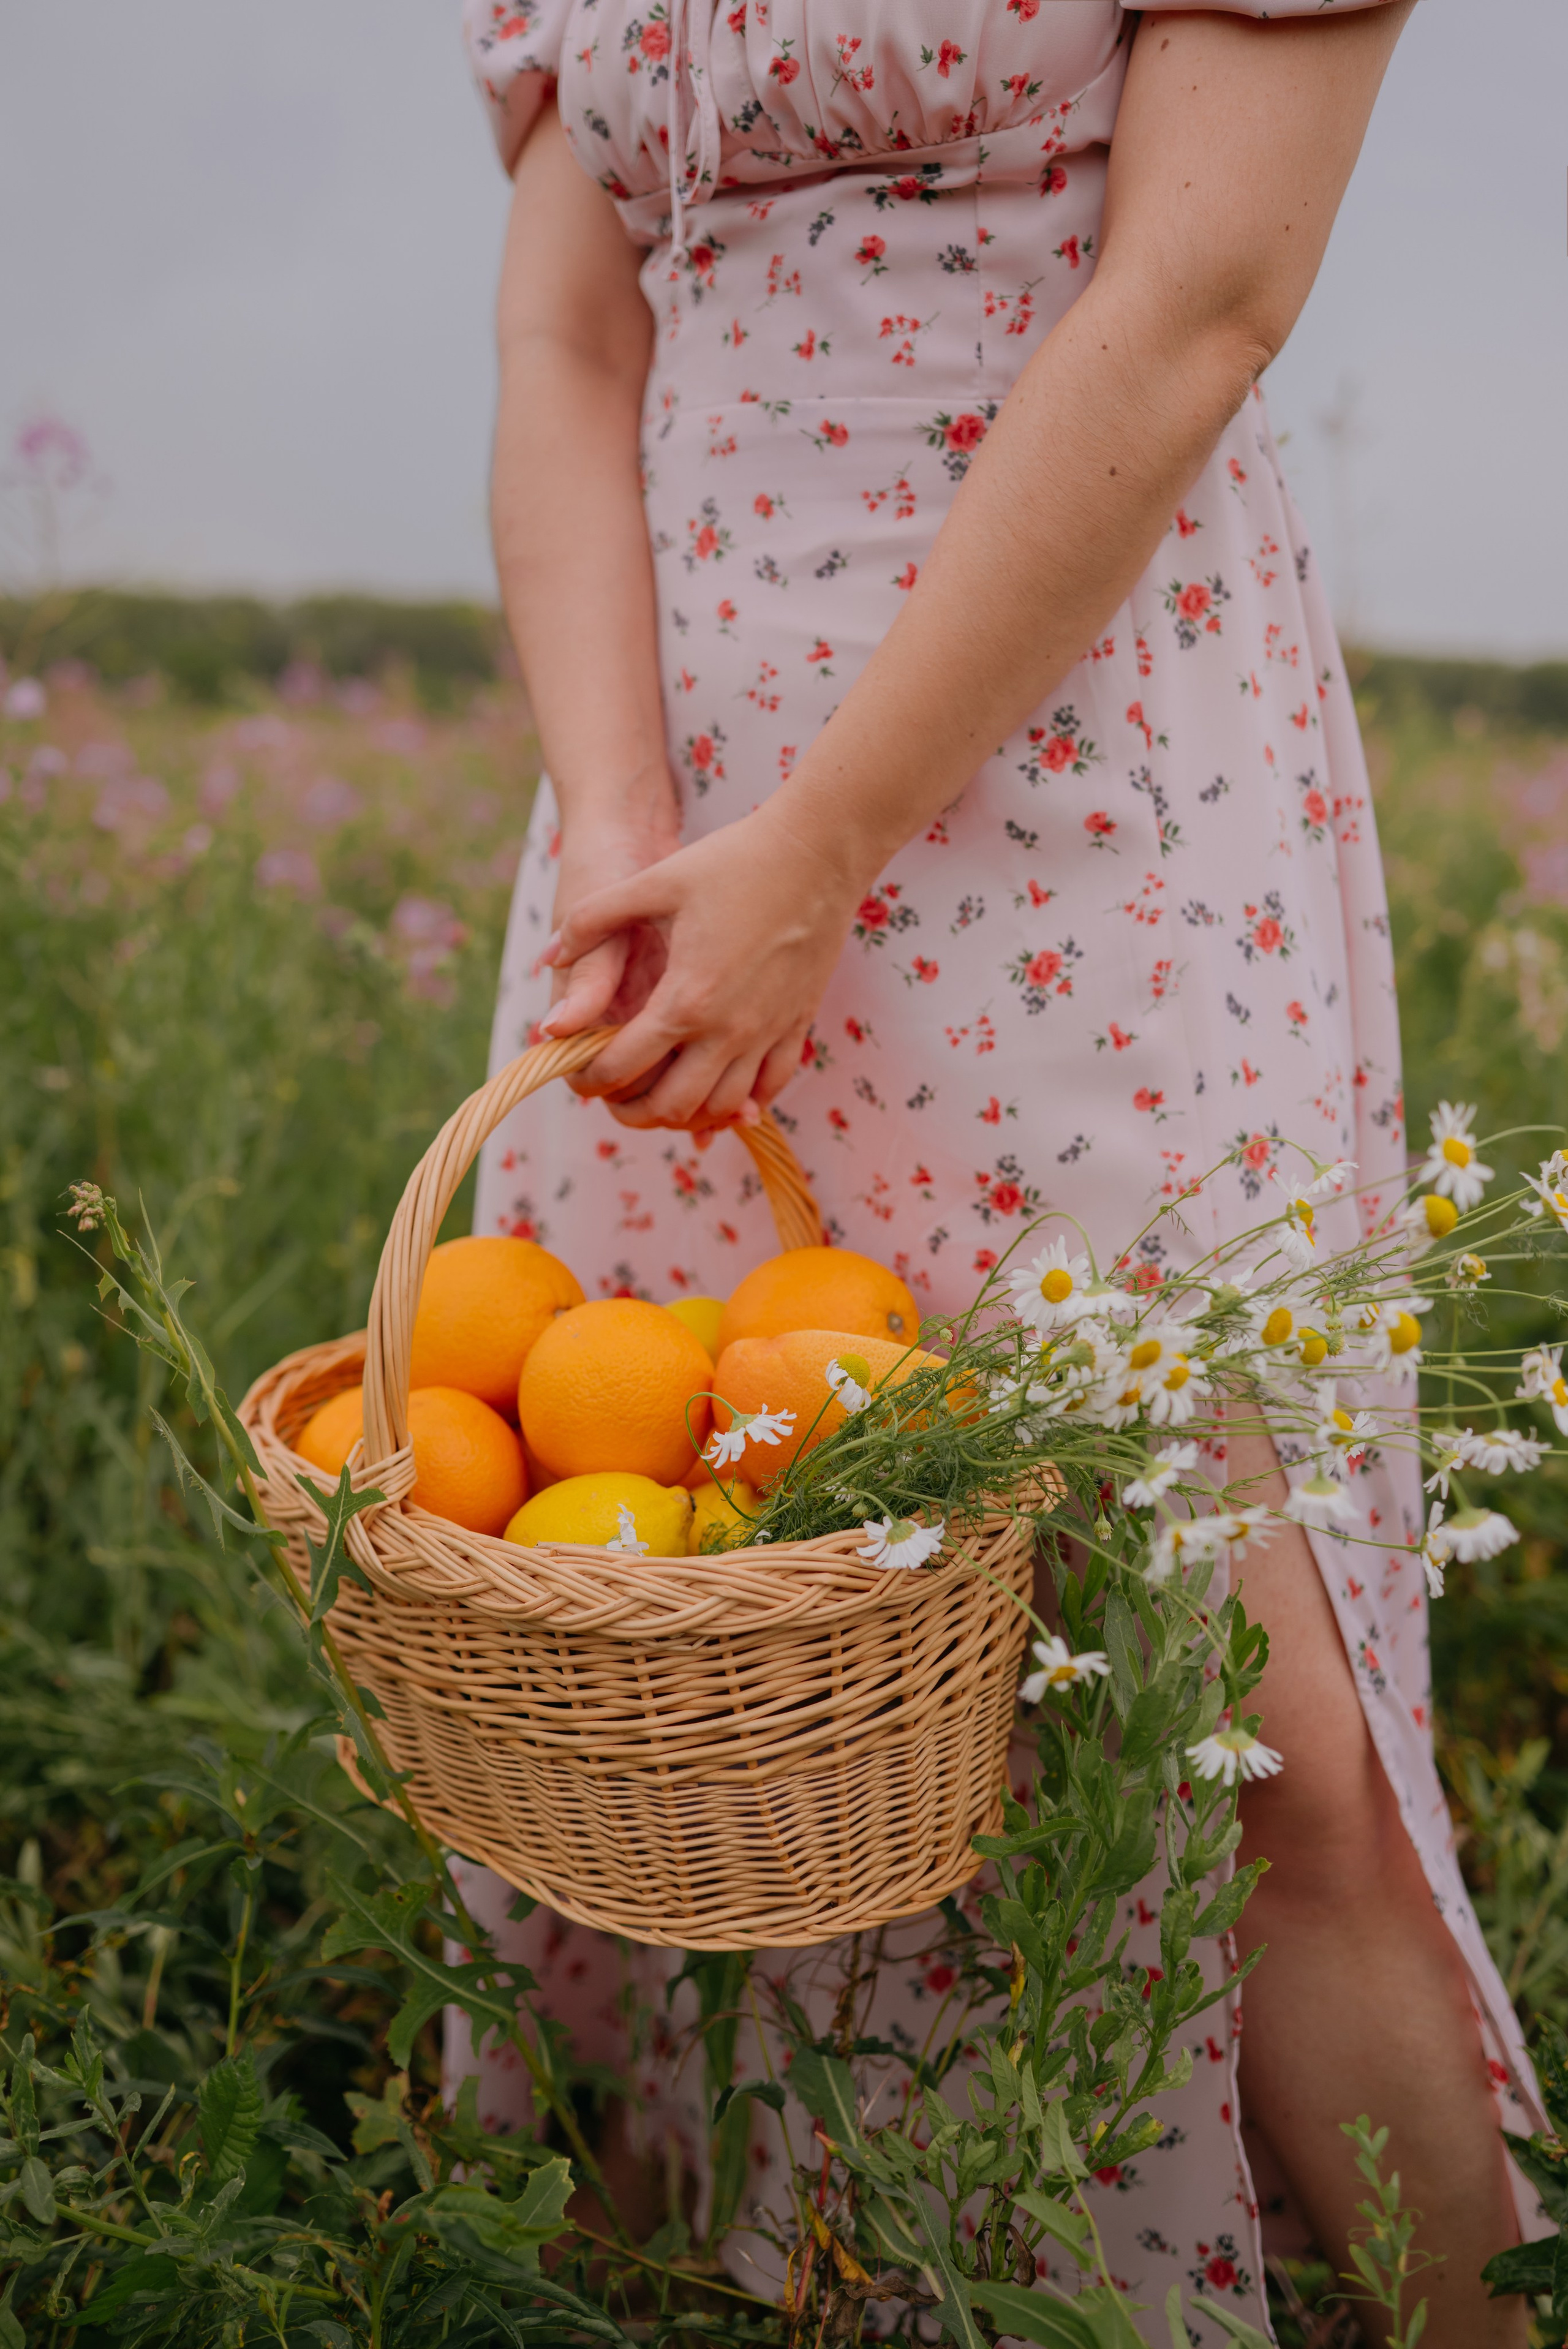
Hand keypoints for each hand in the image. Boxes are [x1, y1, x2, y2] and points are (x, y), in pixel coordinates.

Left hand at [540, 801, 864, 1129]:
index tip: (577, 1074)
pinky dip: (742, 1103)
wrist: (818, 853)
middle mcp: (727, 1029)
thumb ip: (593, 920)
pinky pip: (770, 1087)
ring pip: (722, 1107)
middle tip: (614, 1098)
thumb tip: (548, 955)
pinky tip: (722, 1093)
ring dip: (686, 1115)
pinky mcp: (798, 1025)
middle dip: (632, 1112)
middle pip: (671, 1106)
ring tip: (662, 1099)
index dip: (589, 1079)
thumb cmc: (733, 862)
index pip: (623, 1065)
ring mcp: (768, 1032)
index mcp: (684, 998)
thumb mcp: (653, 882)